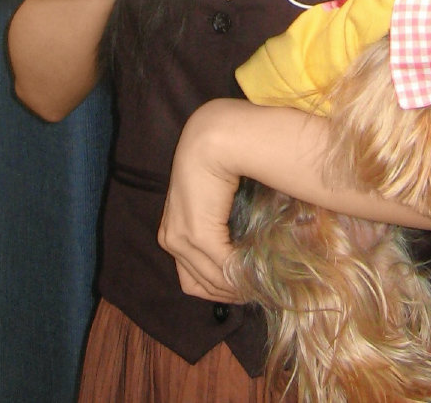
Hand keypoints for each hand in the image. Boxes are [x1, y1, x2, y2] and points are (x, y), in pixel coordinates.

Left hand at [157, 101, 241, 301]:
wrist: (213, 139)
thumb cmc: (218, 164)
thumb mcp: (215, 202)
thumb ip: (222, 228)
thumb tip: (246, 255)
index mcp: (171, 233)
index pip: (192, 278)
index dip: (219, 287)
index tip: (244, 286)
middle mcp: (170, 240)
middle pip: (202, 285)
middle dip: (230, 291)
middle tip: (256, 289)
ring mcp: (180, 239)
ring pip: (213, 281)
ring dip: (238, 287)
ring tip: (260, 283)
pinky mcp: (196, 234)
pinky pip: (224, 268)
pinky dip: (242, 275)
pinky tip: (258, 273)